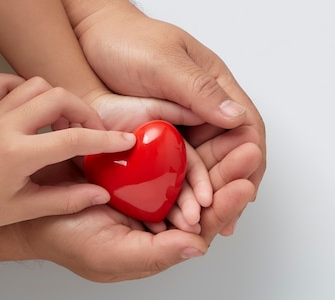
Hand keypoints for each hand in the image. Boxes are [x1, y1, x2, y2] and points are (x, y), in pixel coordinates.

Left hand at [0, 74, 134, 230]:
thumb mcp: (22, 210)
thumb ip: (66, 200)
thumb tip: (101, 195)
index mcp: (17, 154)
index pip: (74, 139)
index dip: (106, 140)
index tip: (125, 141)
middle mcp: (3, 126)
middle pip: (60, 98)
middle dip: (86, 114)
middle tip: (93, 134)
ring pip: (37, 85)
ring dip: (60, 101)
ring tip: (65, 124)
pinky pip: (7, 82)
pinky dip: (27, 90)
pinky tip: (35, 111)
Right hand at [0, 126, 261, 280]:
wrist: (32, 202)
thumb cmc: (67, 238)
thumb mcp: (111, 253)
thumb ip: (157, 254)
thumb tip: (198, 247)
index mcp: (164, 238)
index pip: (203, 224)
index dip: (225, 205)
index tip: (243, 186)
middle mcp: (163, 211)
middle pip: (205, 193)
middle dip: (229, 173)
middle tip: (250, 151)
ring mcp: (153, 184)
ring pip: (193, 169)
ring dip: (217, 153)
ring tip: (240, 136)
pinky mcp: (141, 160)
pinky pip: (171, 149)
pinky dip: (190, 138)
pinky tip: (207, 125)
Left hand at [67, 1, 265, 229]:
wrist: (84, 42)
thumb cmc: (126, 41)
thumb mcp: (164, 63)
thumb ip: (199, 90)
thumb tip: (236, 118)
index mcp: (217, 88)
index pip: (248, 129)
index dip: (250, 161)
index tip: (245, 188)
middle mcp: (205, 111)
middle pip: (229, 154)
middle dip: (228, 188)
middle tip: (226, 220)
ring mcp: (184, 127)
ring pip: (205, 166)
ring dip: (205, 195)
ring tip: (198, 223)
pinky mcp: (161, 140)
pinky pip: (178, 169)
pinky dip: (180, 191)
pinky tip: (177, 211)